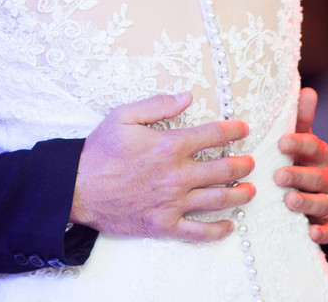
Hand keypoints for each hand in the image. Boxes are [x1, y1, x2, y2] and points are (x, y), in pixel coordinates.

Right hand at [70, 92, 255, 241]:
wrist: (76, 189)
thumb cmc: (99, 152)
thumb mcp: (124, 116)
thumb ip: (158, 104)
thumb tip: (187, 96)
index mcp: (169, 146)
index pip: (213, 136)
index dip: (233, 130)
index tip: (244, 128)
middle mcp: (176, 175)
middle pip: (223, 169)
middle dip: (243, 164)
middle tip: (251, 162)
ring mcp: (172, 202)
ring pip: (218, 200)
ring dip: (240, 194)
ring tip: (251, 190)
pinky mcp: (163, 224)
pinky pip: (197, 231)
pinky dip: (217, 230)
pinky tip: (229, 226)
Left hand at [276, 87, 327, 244]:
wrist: (314, 196)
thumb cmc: (301, 162)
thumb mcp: (299, 140)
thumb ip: (301, 118)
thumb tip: (307, 90)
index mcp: (319, 156)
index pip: (315, 147)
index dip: (300, 144)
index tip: (282, 141)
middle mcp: (326, 178)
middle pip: (317, 176)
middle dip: (299, 175)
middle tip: (279, 175)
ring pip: (322, 202)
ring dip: (307, 202)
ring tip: (289, 201)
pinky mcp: (327, 225)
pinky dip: (322, 232)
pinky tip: (310, 233)